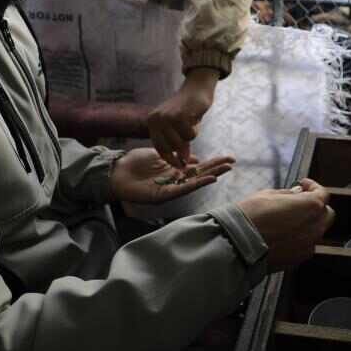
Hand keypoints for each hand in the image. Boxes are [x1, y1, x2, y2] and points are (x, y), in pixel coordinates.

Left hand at [110, 148, 234, 203]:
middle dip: (217, 169)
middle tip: (232, 163)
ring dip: (210, 176)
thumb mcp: (159, 155)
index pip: (199, 167)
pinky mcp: (163, 195)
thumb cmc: (136, 163)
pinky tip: (208, 180)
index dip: (213, 163)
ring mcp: (170, 188)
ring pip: (194, 183)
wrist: (117, 171)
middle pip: (200, 175)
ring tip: (225, 171)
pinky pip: (183, 189)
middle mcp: (176, 181)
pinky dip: (196, 184)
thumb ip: (177, 157)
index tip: (228, 158)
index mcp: (175, 171)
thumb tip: (195, 159)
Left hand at [148, 68, 218, 168]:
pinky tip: (194, 118)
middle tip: (190, 145)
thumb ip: (177, 143)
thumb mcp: (178, 128)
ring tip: (191, 124)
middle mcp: (156, 119)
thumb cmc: (187, 110)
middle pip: (170, 147)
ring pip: (181, 142)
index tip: (179, 165)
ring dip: (190, 137)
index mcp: (152, 122)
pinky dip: (195, 131)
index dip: (169, 158)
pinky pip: (190, 136)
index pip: (159, 147)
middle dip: (181, 150)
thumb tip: (182, 163)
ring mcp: (167, 117)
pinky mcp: (179, 116)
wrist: (196, 89)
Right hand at [238, 178, 334, 271]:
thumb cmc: (251, 215)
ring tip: (291, 219)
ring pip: (317, 231)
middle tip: (300, 201)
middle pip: (325, 214)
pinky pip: (306, 244)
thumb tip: (298, 193)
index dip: (313, 186)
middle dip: (316, 206)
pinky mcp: (299, 259)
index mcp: (310, 207)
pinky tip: (285, 234)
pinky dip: (301, 237)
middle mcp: (315, 227)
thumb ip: (289, 194)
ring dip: (309, 222)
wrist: (238, 245)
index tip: (303, 184)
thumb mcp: (268, 195)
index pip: (323, 194)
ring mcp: (308, 245)